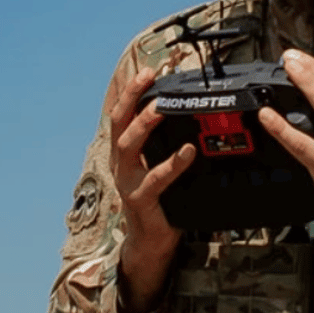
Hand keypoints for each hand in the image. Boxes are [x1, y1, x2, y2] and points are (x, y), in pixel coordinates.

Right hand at [110, 68, 195, 312]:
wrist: (153, 243)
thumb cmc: (162, 201)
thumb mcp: (160, 167)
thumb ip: (168, 146)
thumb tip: (196, 116)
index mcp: (124, 153)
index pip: (121, 115)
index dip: (130, 91)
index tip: (146, 70)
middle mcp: (120, 164)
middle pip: (118, 123)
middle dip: (131, 97)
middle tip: (149, 78)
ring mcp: (127, 182)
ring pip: (129, 146)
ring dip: (145, 124)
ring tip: (163, 107)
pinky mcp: (141, 201)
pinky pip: (156, 179)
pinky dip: (172, 163)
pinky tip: (189, 152)